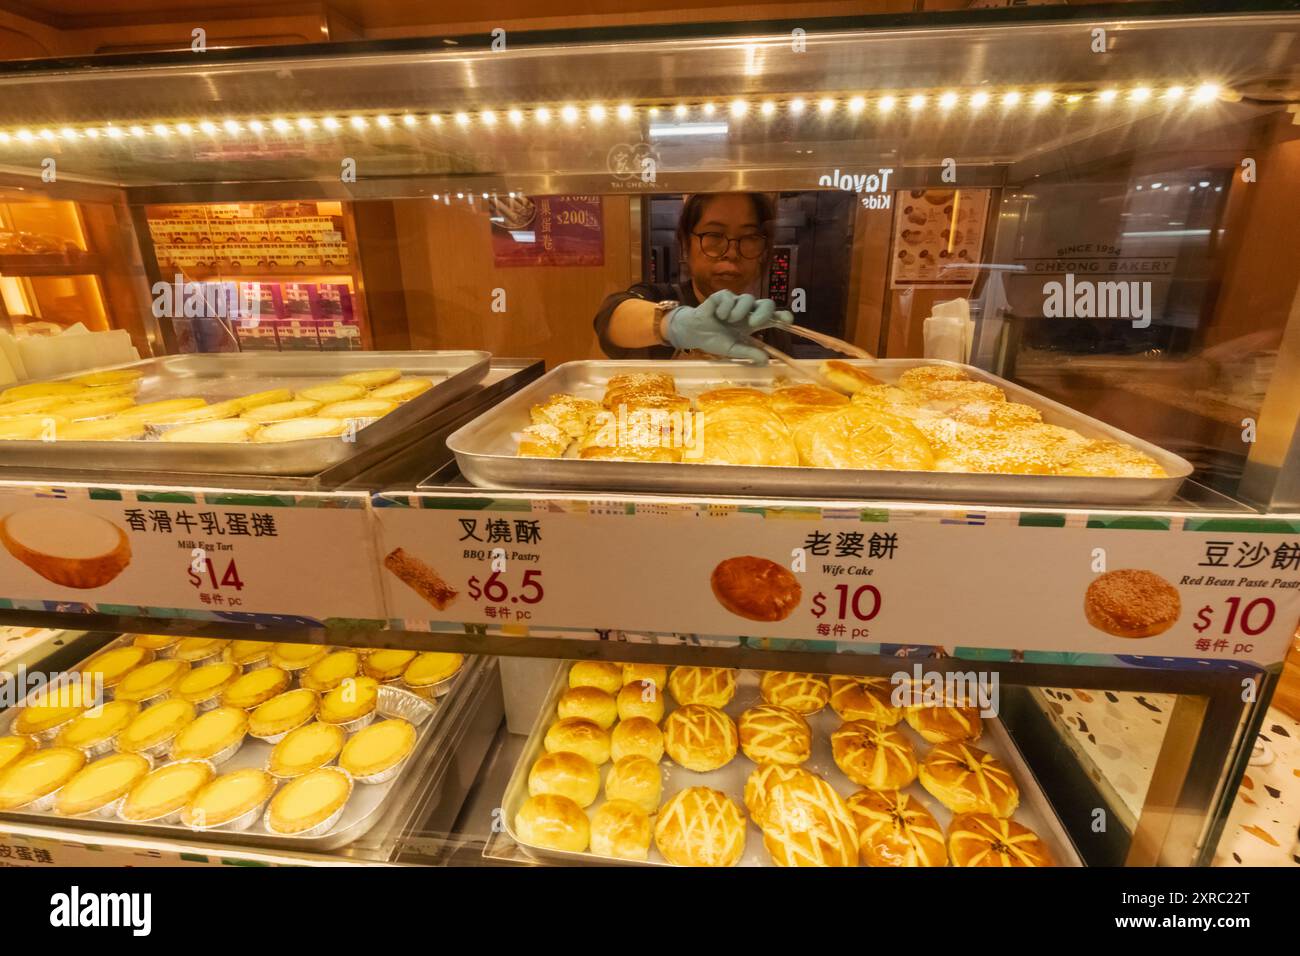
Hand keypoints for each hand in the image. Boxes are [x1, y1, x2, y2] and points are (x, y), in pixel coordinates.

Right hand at [664, 290, 793, 362]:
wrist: (694, 333)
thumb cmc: (716, 340)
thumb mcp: (733, 350)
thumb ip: (749, 353)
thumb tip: (766, 361)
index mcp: (754, 322)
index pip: (773, 316)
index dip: (783, 317)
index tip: (788, 321)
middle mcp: (748, 311)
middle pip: (766, 303)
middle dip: (764, 312)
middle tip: (754, 323)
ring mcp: (736, 302)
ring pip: (747, 298)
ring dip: (739, 311)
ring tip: (728, 321)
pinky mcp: (722, 296)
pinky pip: (729, 297)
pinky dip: (725, 308)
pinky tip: (717, 315)